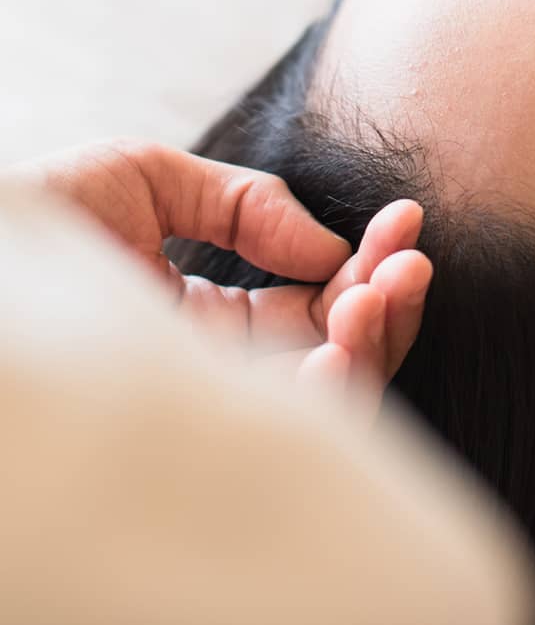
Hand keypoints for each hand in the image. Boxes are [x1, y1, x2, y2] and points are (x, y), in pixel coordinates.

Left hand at [4, 137, 431, 417]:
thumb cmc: (29, 223)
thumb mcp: (144, 179)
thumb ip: (246, 203)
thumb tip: (328, 247)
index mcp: (211, 320)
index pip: (318, 301)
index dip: (371, 262)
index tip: (405, 219)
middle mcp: (219, 374)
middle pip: (340, 354)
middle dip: (389, 303)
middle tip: (407, 260)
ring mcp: (208, 412)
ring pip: (329, 402)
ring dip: (374, 345)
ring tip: (377, 293)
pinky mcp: (189, 443)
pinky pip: (286, 444)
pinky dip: (329, 397)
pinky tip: (334, 349)